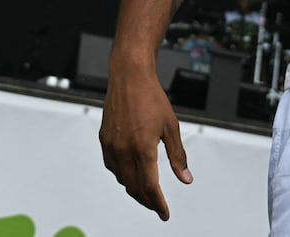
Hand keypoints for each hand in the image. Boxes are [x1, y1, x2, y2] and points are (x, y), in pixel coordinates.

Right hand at [99, 69, 192, 220]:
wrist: (129, 77)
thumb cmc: (151, 97)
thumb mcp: (171, 126)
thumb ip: (178, 155)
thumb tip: (186, 178)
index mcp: (143, 147)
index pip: (150, 186)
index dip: (158, 204)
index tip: (164, 213)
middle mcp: (124, 149)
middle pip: (134, 187)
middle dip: (146, 200)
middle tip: (157, 204)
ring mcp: (112, 145)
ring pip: (121, 178)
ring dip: (133, 188)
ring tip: (146, 190)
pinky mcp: (104, 139)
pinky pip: (112, 166)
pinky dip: (122, 174)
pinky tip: (130, 172)